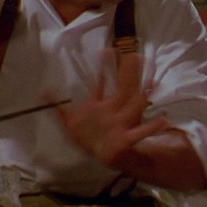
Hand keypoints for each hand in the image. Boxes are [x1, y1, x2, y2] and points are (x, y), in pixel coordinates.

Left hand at [58, 52, 168, 168]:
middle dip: (129, 72)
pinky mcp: (128, 138)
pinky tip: (164, 120)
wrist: (103, 156)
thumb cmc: (87, 137)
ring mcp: (122, 122)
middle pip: (122, 87)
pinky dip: (153, 127)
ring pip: (135, 104)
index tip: (106, 50)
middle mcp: (114, 110)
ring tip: (154, 82)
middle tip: (135, 54)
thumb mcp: (70, 122)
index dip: (102, 67)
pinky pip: (142, 132)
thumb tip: (42, 93)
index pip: (101, 82)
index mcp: (102, 105)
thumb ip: (57, 108)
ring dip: (144, 93)